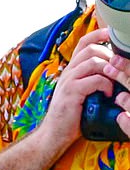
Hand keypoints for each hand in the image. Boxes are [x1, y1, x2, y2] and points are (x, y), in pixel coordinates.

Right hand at [43, 28, 129, 152]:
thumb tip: (110, 73)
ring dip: (108, 70)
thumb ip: (90, 80)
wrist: (53, 135)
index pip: (83, 43)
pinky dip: (105, 85)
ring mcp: (68, 81)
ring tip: (114, 82)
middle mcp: (68, 72)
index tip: (111, 34)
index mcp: (71, 70)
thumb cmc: (70, 117)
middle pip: (90, 49)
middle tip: (117, 68)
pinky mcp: (72, 92)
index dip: (98, 35)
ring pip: (93, 62)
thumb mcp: (80, 94)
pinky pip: (94, 80)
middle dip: (107, 55)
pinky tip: (108, 94)